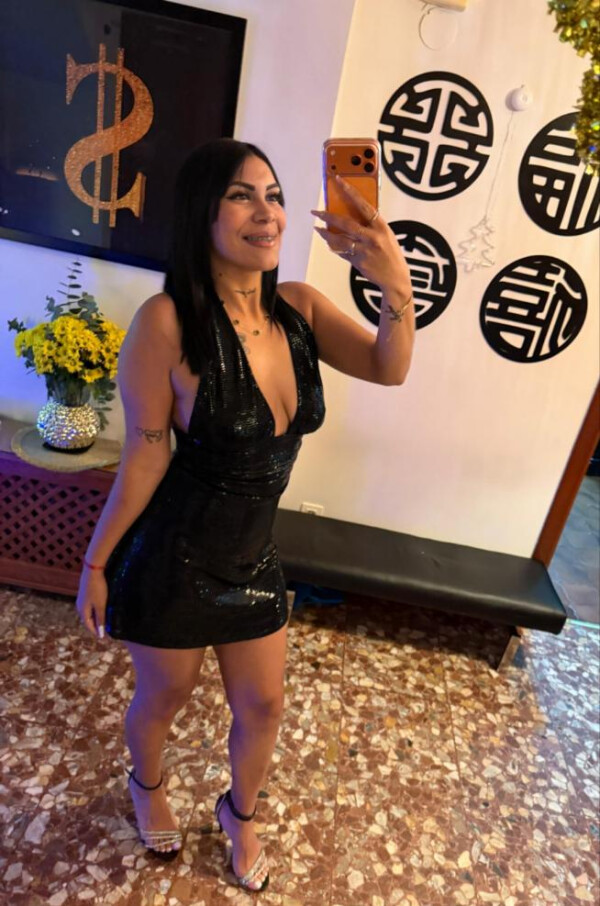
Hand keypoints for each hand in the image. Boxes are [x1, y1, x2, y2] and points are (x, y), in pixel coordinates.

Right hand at [76, 566, 107, 639]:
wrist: (92, 571)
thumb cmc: (97, 588)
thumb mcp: (100, 605)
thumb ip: (100, 619)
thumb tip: (100, 633)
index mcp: (82, 611)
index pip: (89, 625)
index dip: (96, 632)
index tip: (103, 637)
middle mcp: (79, 606)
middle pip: (87, 620)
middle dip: (95, 626)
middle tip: (104, 631)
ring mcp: (81, 599)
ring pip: (88, 613)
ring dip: (95, 618)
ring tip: (103, 622)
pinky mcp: (84, 593)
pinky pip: (89, 606)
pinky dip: (94, 611)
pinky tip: (100, 609)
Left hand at [311, 176, 411, 295]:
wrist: (395, 278)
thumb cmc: (391, 254)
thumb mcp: (386, 234)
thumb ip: (371, 225)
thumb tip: (352, 214)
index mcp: (381, 225)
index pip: (363, 204)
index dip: (350, 191)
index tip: (338, 180)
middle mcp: (373, 237)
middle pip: (346, 223)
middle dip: (328, 216)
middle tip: (316, 212)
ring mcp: (365, 250)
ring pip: (340, 239)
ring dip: (326, 234)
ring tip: (318, 229)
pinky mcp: (358, 262)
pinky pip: (342, 252)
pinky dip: (334, 247)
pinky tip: (329, 242)